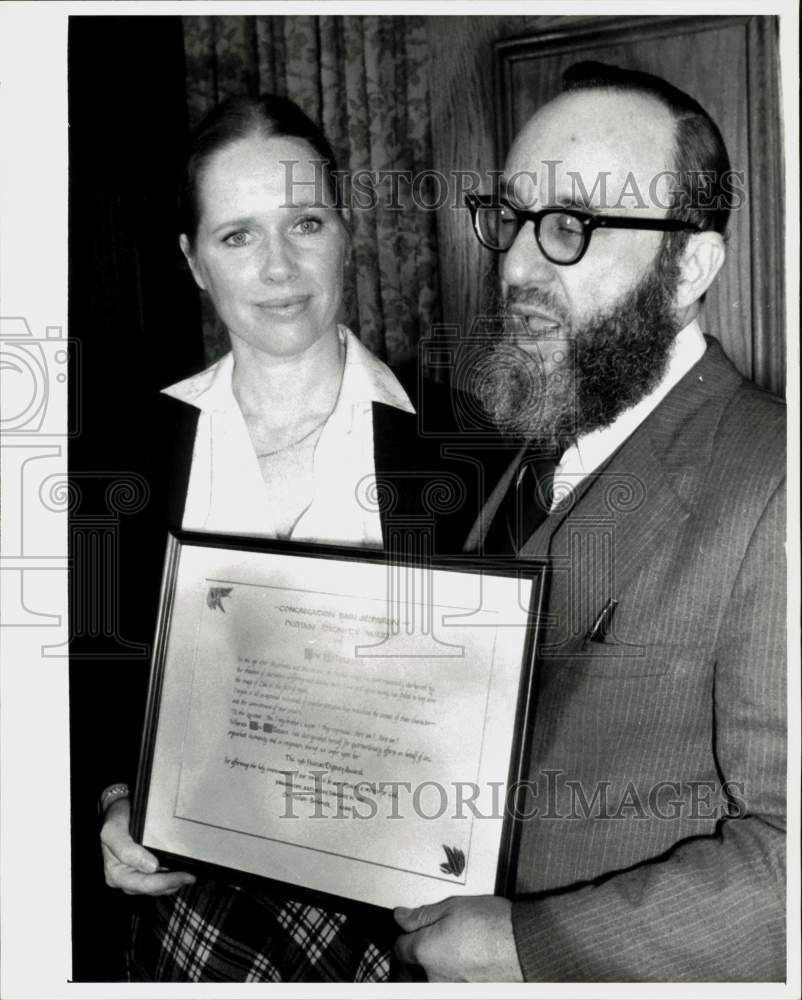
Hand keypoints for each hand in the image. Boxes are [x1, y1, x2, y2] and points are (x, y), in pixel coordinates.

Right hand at [100, 797, 195, 895]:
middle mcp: (125, 878)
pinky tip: (180, 872)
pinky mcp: (142, 869)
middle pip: (152, 889)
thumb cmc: (114, 819)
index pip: (144, 884)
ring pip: (156, 887)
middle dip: (172, 884)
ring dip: (172, 884)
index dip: (165, 883)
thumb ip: (126, 850)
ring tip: (189, 877)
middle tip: (191, 877)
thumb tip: (151, 867)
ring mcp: (134, 875)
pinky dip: (169, 877)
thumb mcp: (113, 831)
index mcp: (116, 874)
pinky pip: (157, 879)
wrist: (118, 808)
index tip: (184, 876)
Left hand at [394, 895, 522, 981]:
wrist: (526, 947)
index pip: (401, 948)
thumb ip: (422, 915)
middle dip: (427, 951)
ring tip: (464, 944)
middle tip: (444, 934)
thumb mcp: (452, 907)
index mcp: (425, 952)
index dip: (407, 934)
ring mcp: (452, 988)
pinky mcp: (469, 992)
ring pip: (438, 975)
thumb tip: (402, 917)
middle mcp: (435, 977)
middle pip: (419, 966)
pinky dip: (461, 971)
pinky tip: (474, 956)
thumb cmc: (494, 926)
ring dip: (445, 962)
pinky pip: (456, 980)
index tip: (413, 927)